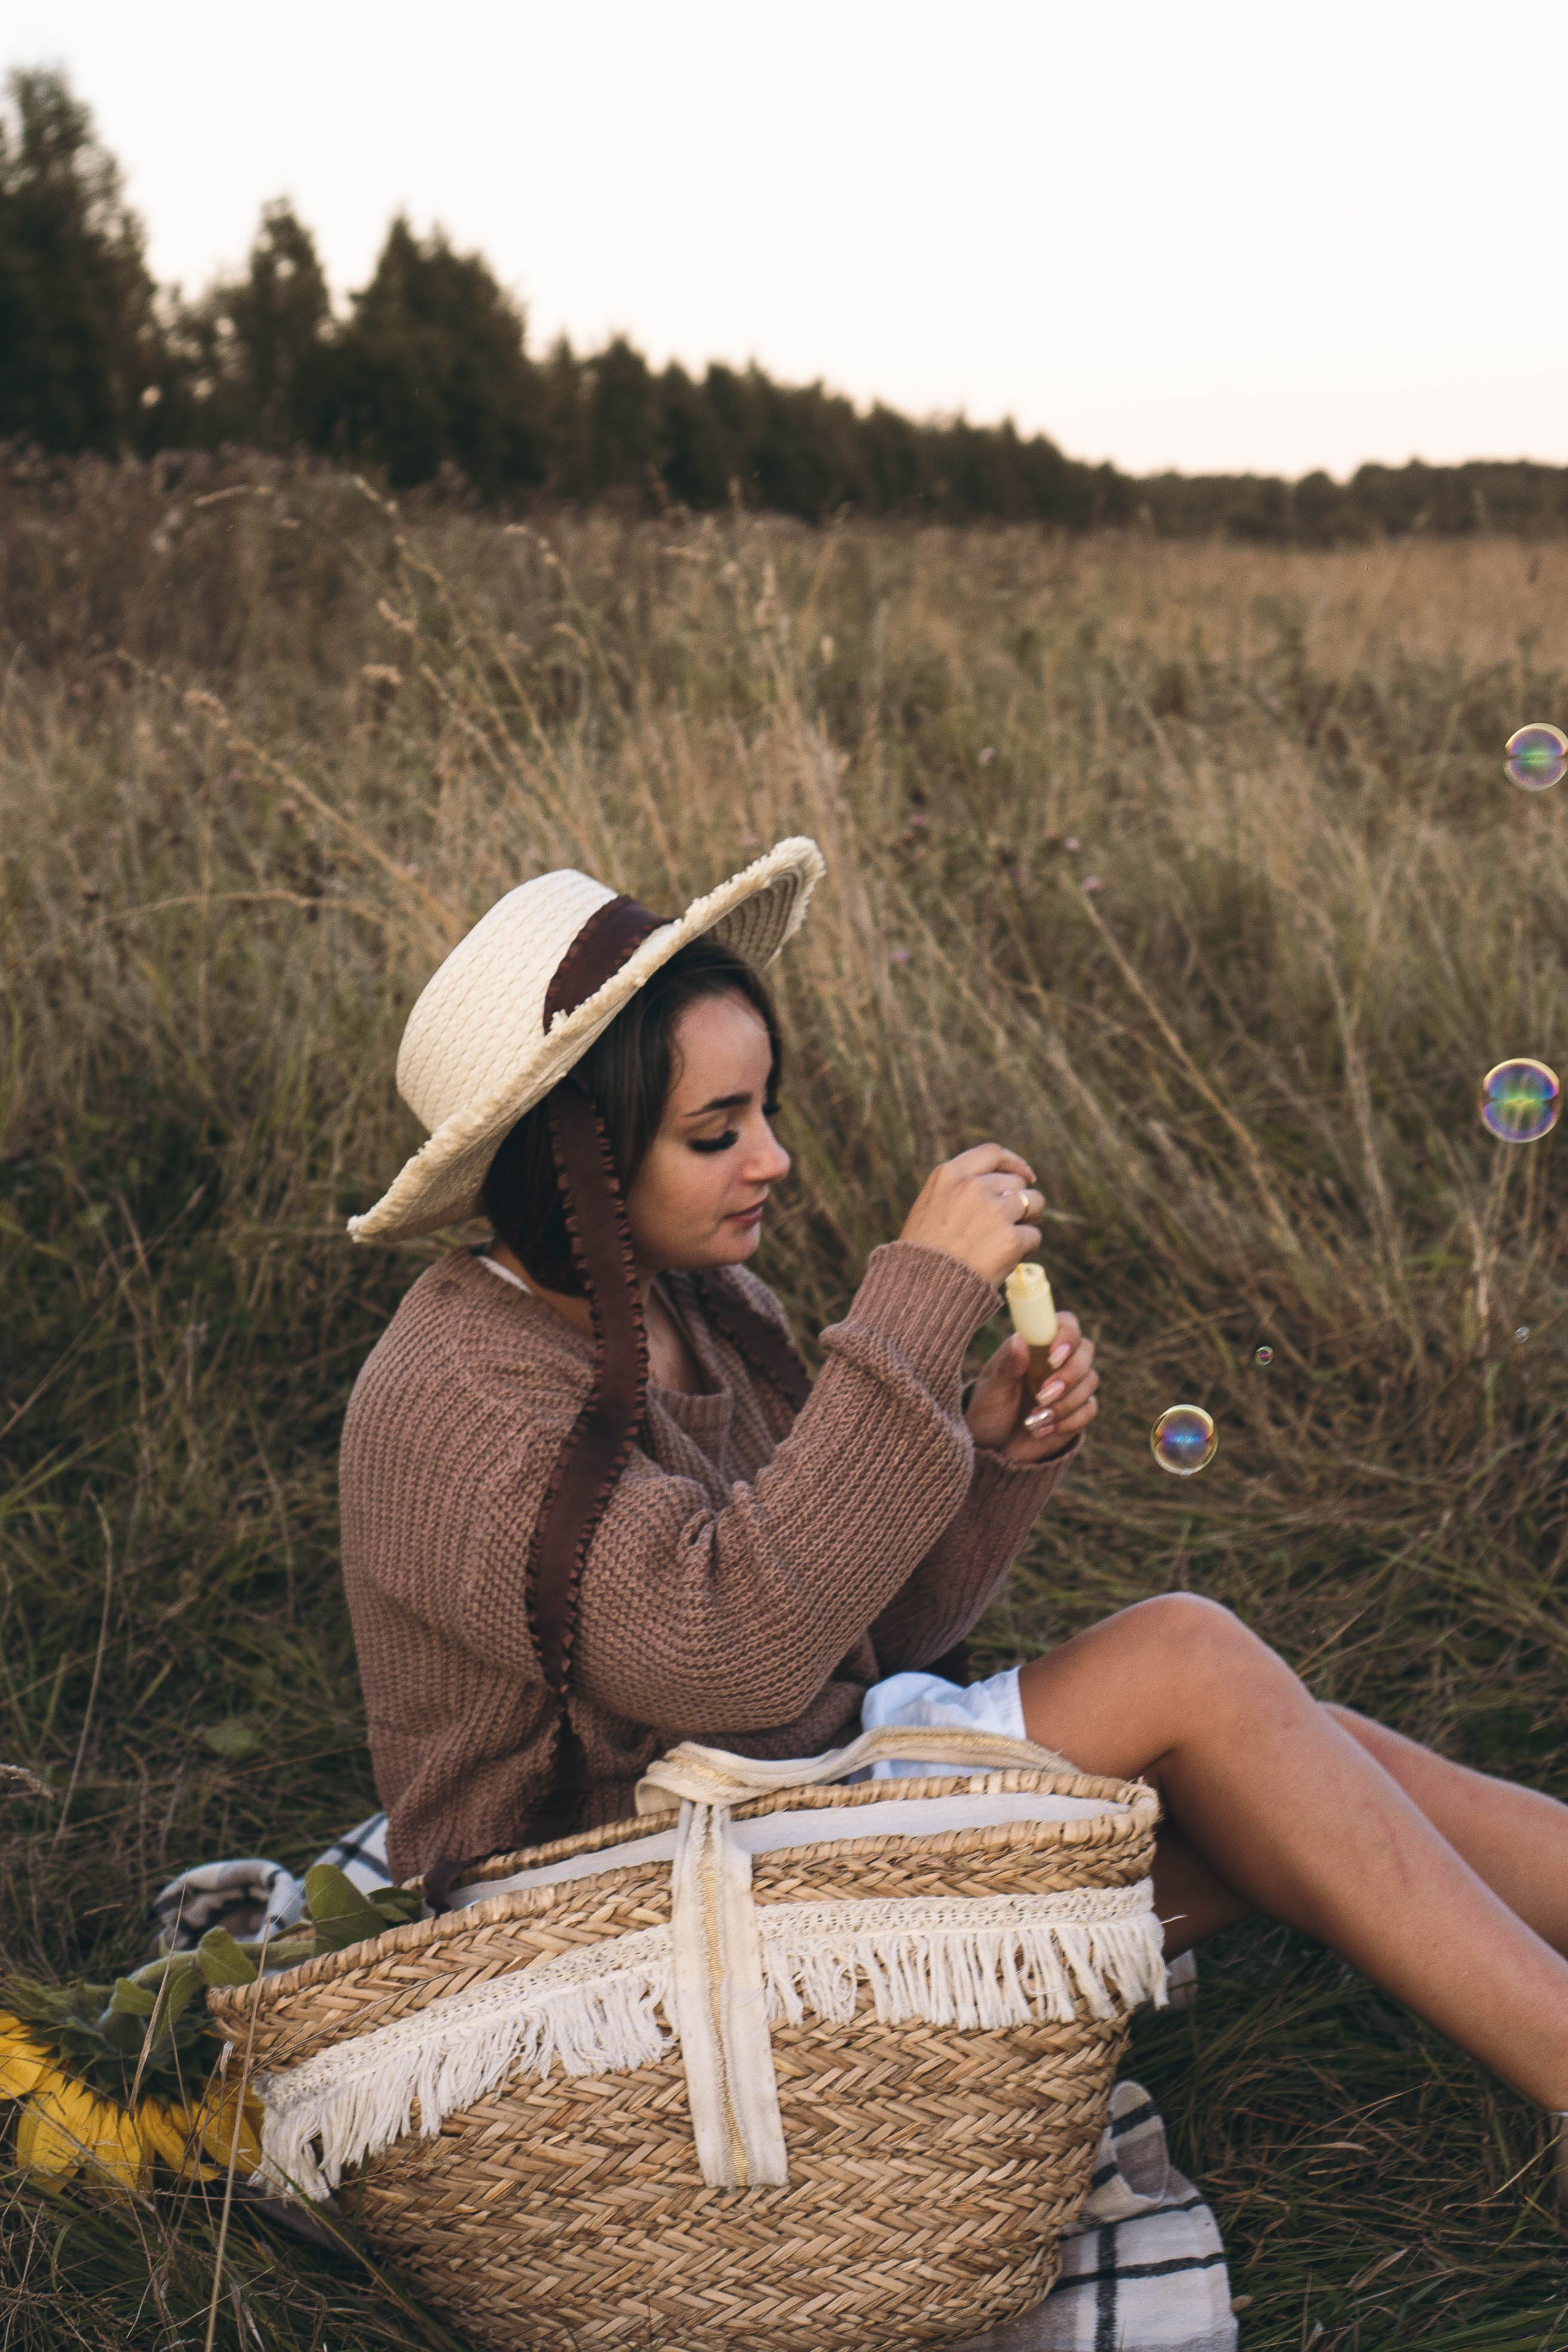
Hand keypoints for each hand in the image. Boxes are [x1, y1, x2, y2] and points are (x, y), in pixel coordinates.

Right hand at [897, 1144, 1043, 1285]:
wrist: (920, 1291)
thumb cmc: (923, 1254)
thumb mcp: (931, 1207)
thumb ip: (960, 1190)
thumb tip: (1006, 1186)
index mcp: (950, 1176)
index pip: (992, 1153)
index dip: (1014, 1163)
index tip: (1026, 1175)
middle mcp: (973, 1187)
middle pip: (1017, 1182)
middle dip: (1018, 1201)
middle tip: (1007, 1226)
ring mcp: (994, 1212)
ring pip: (1034, 1203)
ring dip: (1028, 1221)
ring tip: (1008, 1241)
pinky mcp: (1010, 1239)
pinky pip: (1034, 1236)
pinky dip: (1026, 1249)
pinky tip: (1006, 1261)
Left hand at [964, 1312, 1097, 1462]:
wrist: (993, 1449)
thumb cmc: (988, 1412)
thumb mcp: (991, 1392)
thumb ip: (1007, 1367)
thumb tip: (1019, 1339)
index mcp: (1035, 1347)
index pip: (1065, 1324)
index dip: (1067, 1335)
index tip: (1053, 1358)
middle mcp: (1056, 1362)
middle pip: (1085, 1350)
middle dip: (1069, 1374)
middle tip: (1042, 1395)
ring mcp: (1070, 1386)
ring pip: (1091, 1380)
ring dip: (1066, 1402)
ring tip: (1034, 1418)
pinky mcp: (1077, 1410)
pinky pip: (1090, 1408)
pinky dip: (1069, 1421)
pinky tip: (1043, 1430)